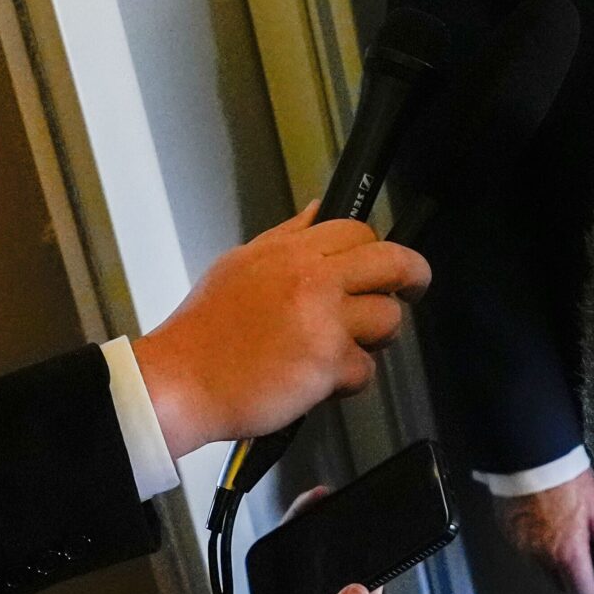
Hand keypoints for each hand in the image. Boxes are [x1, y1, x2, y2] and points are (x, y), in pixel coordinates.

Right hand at [132, 208, 429, 456]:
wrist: (179, 381)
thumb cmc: (204, 332)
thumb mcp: (239, 266)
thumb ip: (286, 237)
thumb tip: (319, 211)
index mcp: (290, 252)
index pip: (358, 231)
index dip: (377, 248)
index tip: (383, 264)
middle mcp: (312, 280)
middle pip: (393, 262)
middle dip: (414, 276)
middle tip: (413, 289)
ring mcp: (324, 321)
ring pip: (389, 319)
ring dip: (376, 338)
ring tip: (348, 348)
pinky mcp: (328, 363)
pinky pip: (366, 369)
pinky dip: (348, 381)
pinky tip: (320, 381)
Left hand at [217, 490, 384, 593]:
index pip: (295, 558)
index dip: (304, 525)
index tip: (318, 498)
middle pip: (330, 560)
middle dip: (341, 536)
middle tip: (357, 507)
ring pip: (357, 573)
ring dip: (366, 554)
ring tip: (378, 527)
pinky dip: (386, 577)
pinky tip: (392, 558)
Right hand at [492, 468, 593, 593]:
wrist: (529, 460)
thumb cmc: (565, 480)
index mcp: (567, 552)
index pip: (582, 588)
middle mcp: (541, 556)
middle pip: (559, 583)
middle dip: (573, 583)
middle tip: (584, 573)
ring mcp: (521, 546)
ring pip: (539, 569)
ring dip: (552, 566)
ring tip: (562, 549)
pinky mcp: (508, 534)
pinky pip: (524, 551)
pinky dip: (535, 550)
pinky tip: (543, 532)